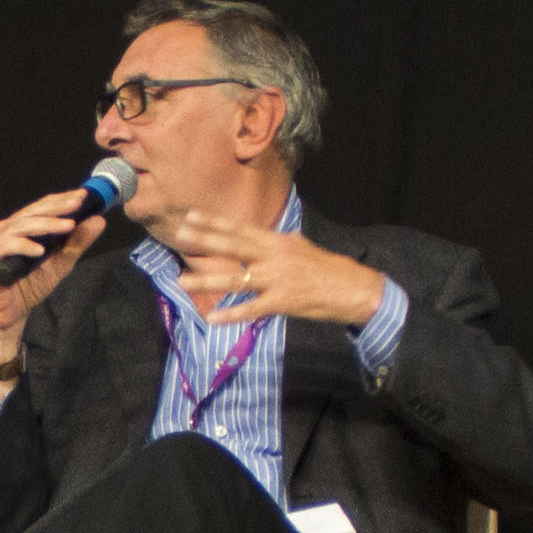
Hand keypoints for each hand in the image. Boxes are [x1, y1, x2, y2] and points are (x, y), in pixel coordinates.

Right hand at [0, 186, 100, 365]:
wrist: (9, 318)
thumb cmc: (29, 288)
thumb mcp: (61, 263)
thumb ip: (77, 242)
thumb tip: (98, 220)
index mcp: (20, 228)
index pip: (41, 207)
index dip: (61, 200)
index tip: (83, 196)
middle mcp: (5, 232)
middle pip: (31, 212)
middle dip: (56, 208)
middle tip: (77, 204)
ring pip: (19, 227)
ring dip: (45, 225)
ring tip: (67, 226)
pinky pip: (4, 248)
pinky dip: (22, 246)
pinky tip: (40, 250)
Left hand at [160, 210, 390, 331]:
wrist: (353, 288)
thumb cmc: (327, 269)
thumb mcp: (302, 247)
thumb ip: (283, 242)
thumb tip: (277, 234)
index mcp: (277, 241)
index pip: (240, 228)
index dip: (215, 221)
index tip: (191, 214)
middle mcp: (274, 256)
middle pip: (234, 246)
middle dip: (205, 240)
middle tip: (179, 234)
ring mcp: (277, 279)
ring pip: (236, 278)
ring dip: (207, 280)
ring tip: (182, 281)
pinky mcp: (282, 302)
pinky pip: (252, 309)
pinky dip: (232, 314)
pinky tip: (213, 318)